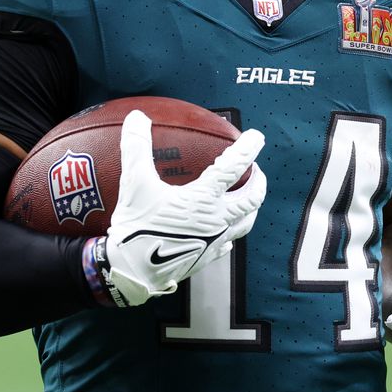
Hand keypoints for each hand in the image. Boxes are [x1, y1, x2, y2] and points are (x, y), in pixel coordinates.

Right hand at [99, 110, 265, 306]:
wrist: (132, 272)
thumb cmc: (136, 227)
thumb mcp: (134, 184)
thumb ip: (136, 148)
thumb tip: (136, 118)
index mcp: (203, 199)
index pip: (233, 168)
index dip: (247, 149)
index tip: (256, 137)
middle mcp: (216, 220)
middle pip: (251, 199)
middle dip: (258, 181)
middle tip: (256, 170)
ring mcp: (214, 241)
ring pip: (246, 222)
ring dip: (251, 207)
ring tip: (248, 198)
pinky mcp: (207, 257)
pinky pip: (228, 242)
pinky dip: (231, 231)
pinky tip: (224, 231)